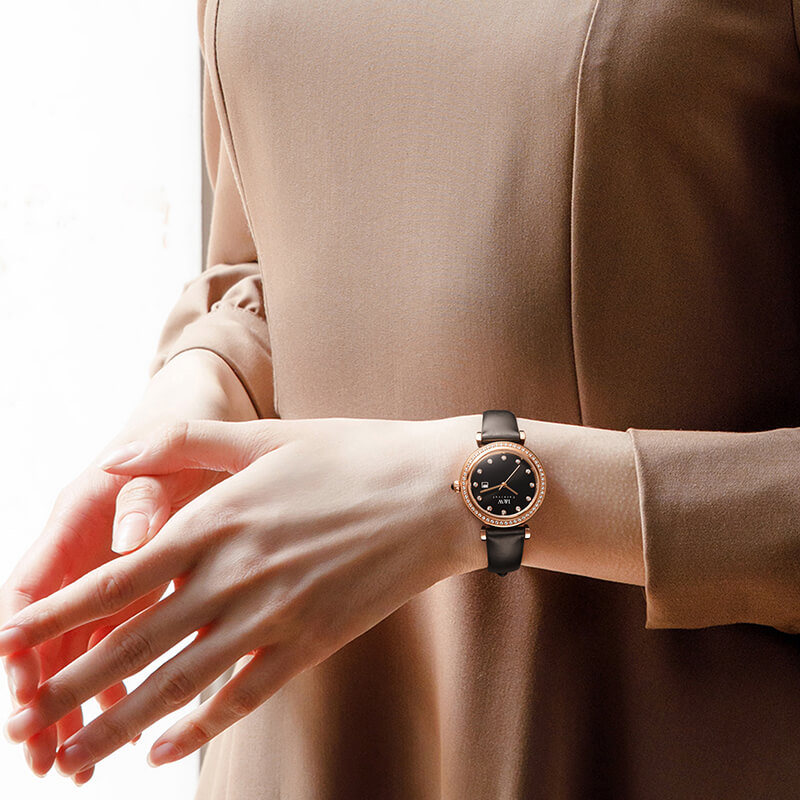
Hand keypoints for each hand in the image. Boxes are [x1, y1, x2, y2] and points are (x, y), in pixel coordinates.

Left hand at [0, 415, 474, 776]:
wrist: (439, 491)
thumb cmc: (356, 455)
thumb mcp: (270, 435)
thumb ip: (188, 441)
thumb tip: (116, 454)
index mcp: (219, 519)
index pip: (116, 578)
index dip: (56, 614)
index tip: (9, 641)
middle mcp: (236, 573)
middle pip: (135, 641)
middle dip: (70, 682)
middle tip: (19, 719)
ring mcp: (277, 613)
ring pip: (181, 681)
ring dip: (120, 722)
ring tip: (74, 755)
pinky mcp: (315, 641)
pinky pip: (246, 695)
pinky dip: (201, 727)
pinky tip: (165, 751)